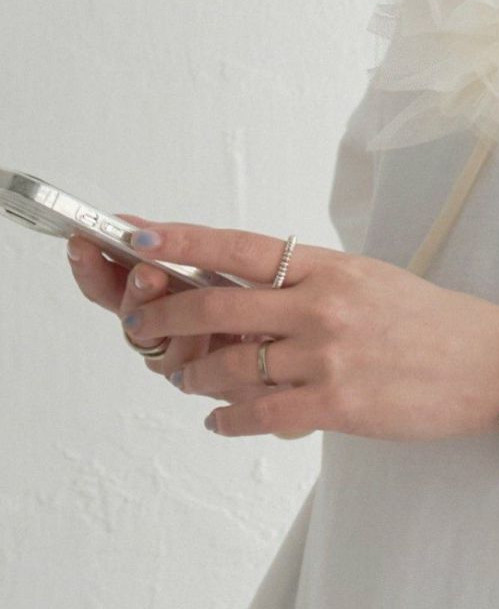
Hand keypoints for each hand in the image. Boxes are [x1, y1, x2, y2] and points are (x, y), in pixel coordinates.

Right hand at [66, 213, 248, 389]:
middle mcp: (162, 329)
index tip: (81, 241)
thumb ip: (178, 249)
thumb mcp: (226, 265)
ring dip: (168, 318)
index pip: (110, 283)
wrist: (307, 346)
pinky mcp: (208, 382)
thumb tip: (136, 226)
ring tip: (192, 301)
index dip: (92, 265)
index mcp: (158, 296)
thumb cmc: (264, 299)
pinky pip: (189, 370)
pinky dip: (198, 349)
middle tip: (147, 271)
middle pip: (129, 313)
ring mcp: (180, 358)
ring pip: (155, 343)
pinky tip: (218, 335)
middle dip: (133, 289)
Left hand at [114, 221, 498, 440]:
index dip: (181, 241)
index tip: (135, 238)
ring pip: (231, 366)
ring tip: (188, 380)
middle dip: (166, 316)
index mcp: (330, 268)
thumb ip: (313, 284)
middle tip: (142, 322)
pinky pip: (261, 414)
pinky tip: (219, 420)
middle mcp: (322, 306)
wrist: (492, 363)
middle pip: (217, 307)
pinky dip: (228, 419)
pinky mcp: (338, 405)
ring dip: (195, 376)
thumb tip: (253, 294)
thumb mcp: (372, 281)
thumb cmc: (435, 322)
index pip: (240, 247)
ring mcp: (329, 356)